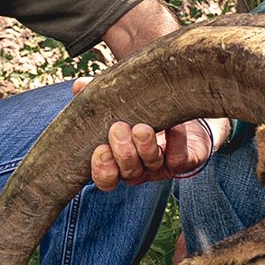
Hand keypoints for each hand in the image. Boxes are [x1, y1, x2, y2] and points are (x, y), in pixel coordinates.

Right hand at [76, 82, 226, 190]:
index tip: (100, 150)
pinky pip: (179, 157)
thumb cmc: (142, 109)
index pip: (105, 178)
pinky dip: (176, 141)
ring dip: (145, 147)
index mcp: (118, 160)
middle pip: (128, 171)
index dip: (102, 170)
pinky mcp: (185, 160)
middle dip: (123, 152)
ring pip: (151, 164)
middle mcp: (139, 168)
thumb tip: (79, 85)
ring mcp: (162, 166)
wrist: (183, 108)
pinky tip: (173, 126)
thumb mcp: (117, 101)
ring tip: (143, 128)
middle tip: (119, 128)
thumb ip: (97, 97)